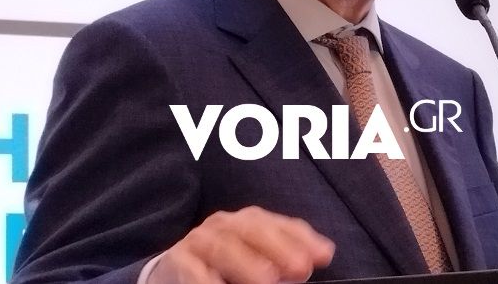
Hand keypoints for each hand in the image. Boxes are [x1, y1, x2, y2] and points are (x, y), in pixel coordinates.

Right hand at [148, 206, 334, 283]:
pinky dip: (207, 279)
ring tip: (268, 281)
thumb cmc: (225, 264)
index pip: (278, 224)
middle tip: (301, 269)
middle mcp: (224, 224)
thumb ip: (287, 255)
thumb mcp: (258, 256)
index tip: (324, 255)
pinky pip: (193, 268)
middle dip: (279, 248)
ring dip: (248, 265)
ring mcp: (199, 240)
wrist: (173, 268)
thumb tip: (324, 254)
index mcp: (248, 221)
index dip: (302, 238)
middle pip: (253, 230)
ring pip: (224, 247)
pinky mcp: (177, 260)